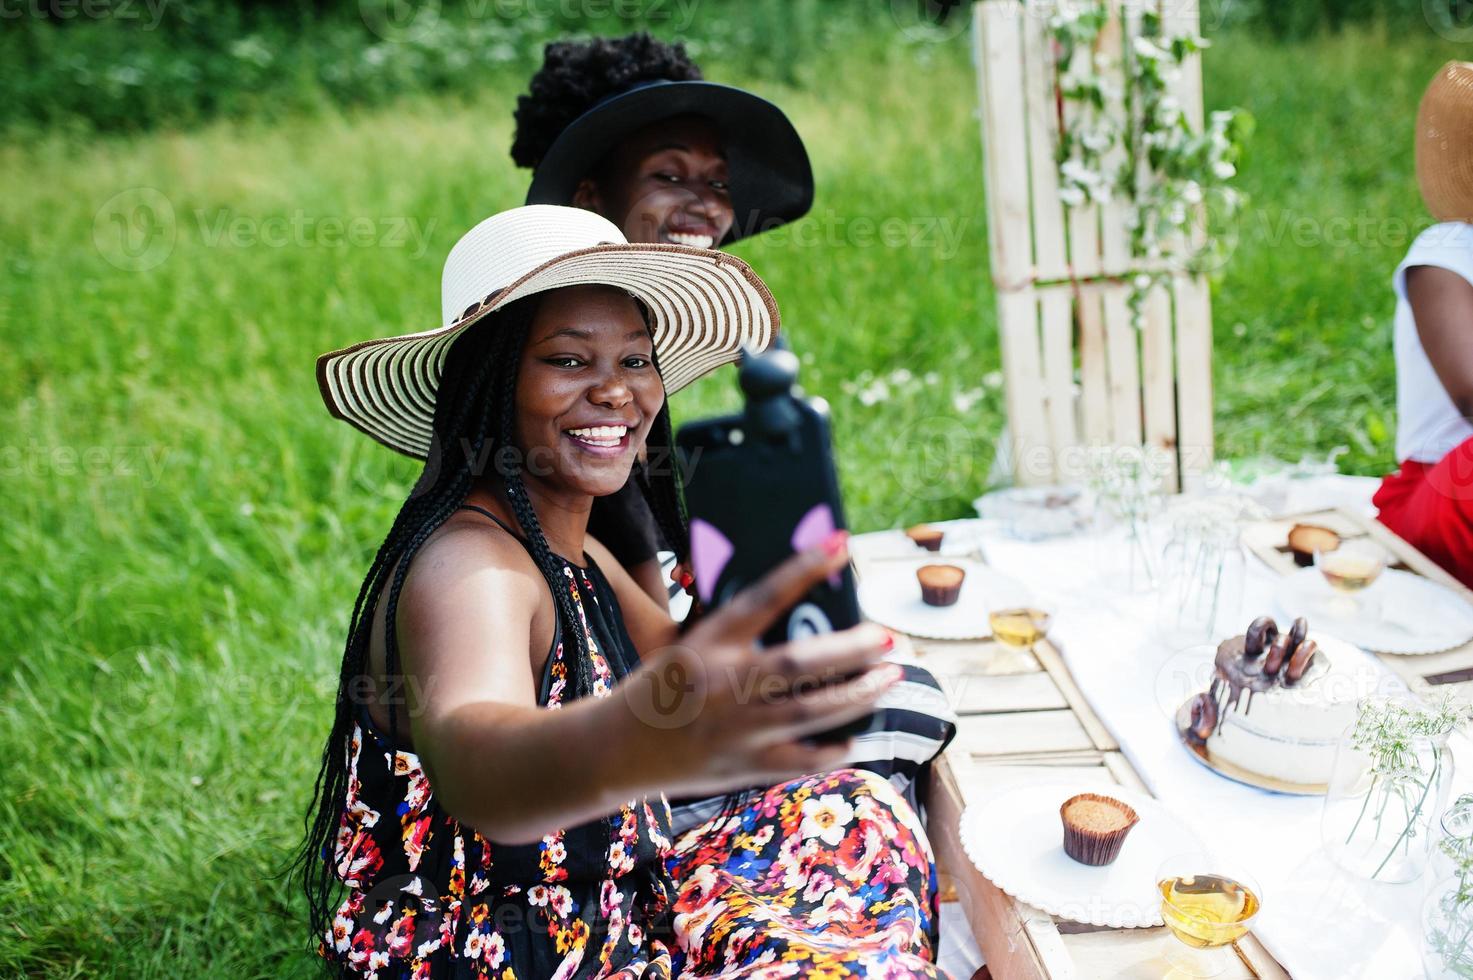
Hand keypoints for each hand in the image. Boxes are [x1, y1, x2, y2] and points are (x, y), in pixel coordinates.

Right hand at [614, 531, 899, 797]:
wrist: (616, 750)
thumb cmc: (662, 687)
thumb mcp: (688, 645)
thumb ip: (737, 631)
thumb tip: (803, 609)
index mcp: (707, 643)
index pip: (763, 596)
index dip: (804, 568)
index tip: (842, 544)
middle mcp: (723, 684)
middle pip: (799, 663)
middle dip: (852, 648)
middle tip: (887, 636)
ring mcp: (735, 729)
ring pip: (811, 711)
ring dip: (859, 693)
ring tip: (890, 676)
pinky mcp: (743, 767)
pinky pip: (801, 759)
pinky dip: (835, 747)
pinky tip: (860, 732)